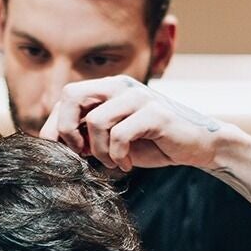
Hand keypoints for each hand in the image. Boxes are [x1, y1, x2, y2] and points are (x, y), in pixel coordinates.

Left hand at [39, 75, 231, 172]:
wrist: (196, 146)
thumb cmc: (153, 142)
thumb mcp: (113, 138)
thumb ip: (88, 134)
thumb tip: (53, 142)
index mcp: (109, 88)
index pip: (67, 97)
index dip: (56, 125)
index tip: (64, 151)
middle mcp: (121, 85)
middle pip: (72, 95)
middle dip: (68, 130)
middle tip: (81, 152)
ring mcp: (139, 97)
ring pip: (96, 120)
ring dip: (99, 150)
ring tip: (112, 162)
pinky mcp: (155, 113)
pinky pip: (120, 134)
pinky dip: (118, 155)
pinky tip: (128, 164)